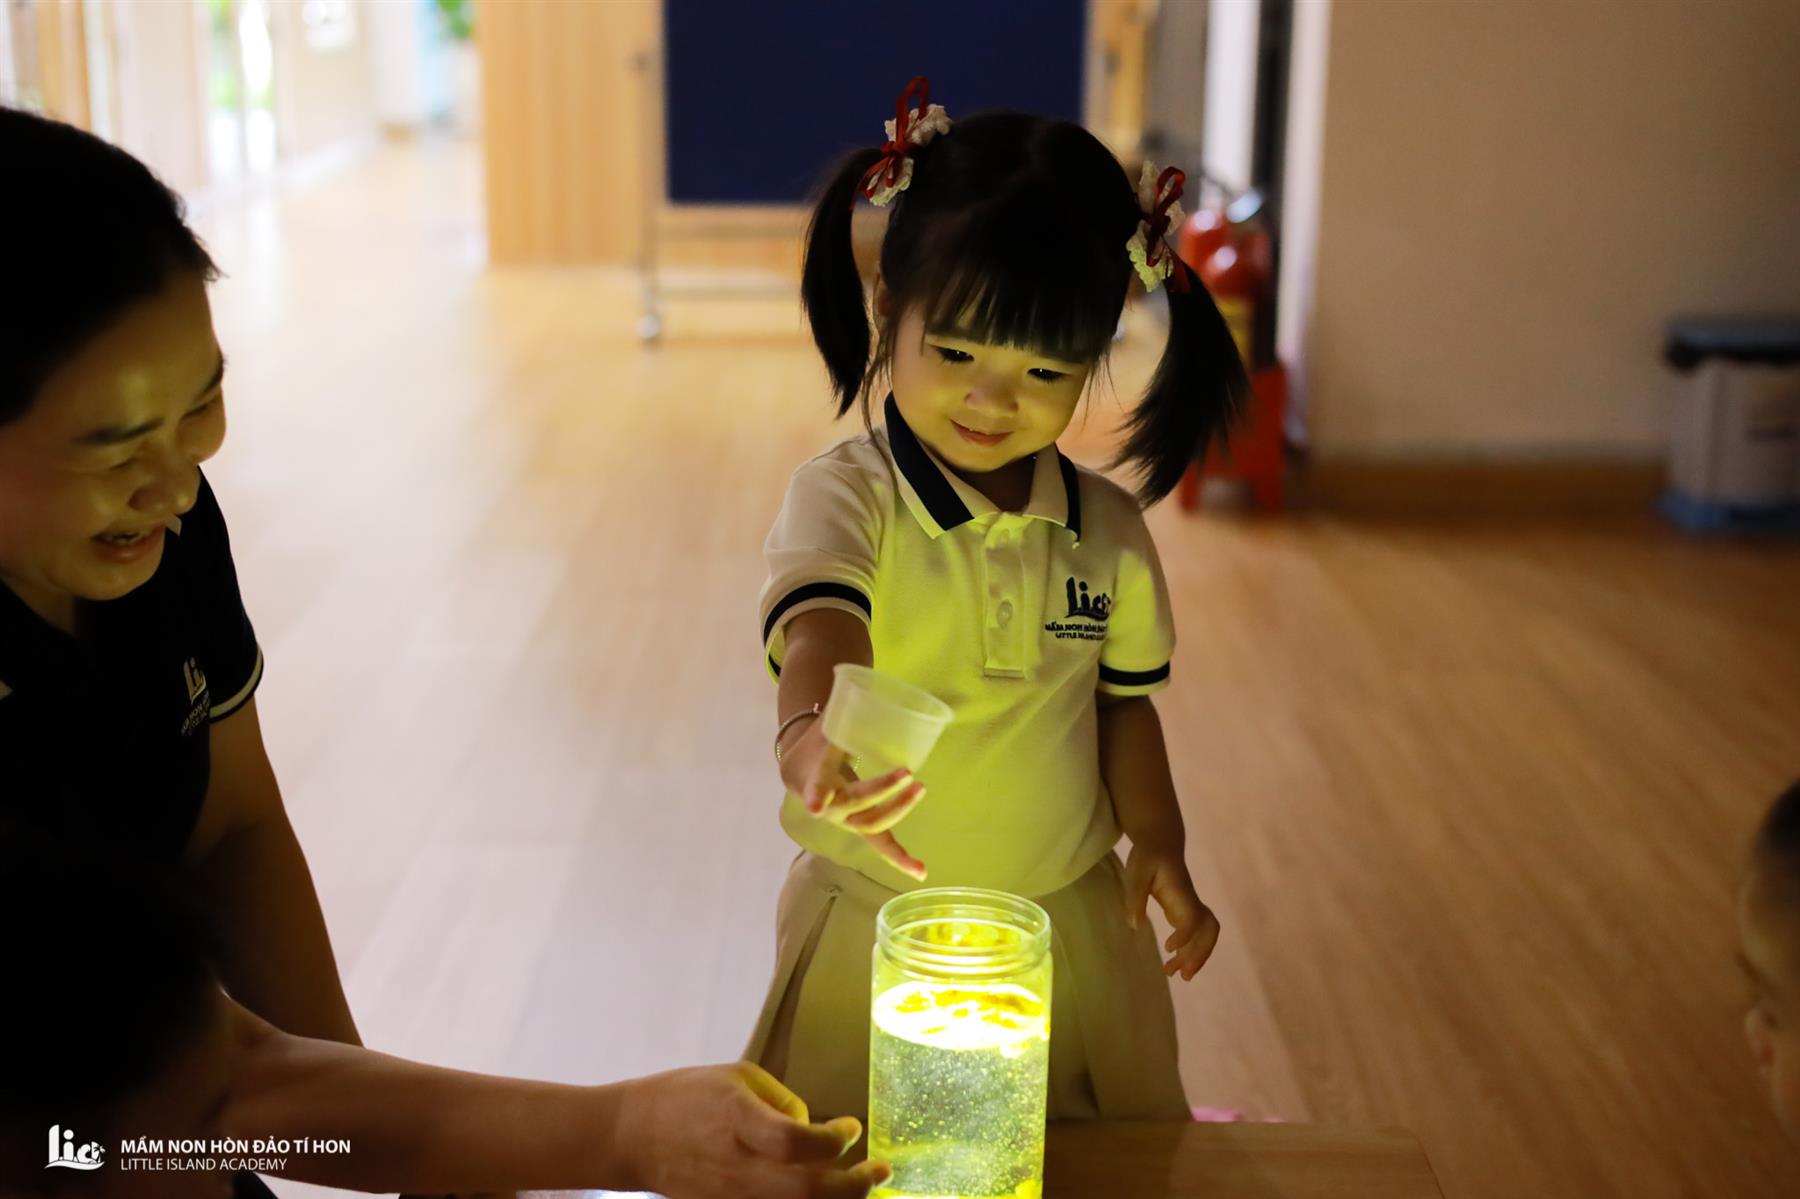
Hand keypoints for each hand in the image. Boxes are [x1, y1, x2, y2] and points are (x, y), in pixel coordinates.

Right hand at [614, 1062, 891, 1198]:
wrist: (631, 1137)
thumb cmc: (685, 1097)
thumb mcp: (737, 1077)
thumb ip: (782, 1102)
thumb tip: (815, 1132)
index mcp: (735, 1119)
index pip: (794, 1141)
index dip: (832, 1139)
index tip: (851, 1127)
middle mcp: (734, 1164)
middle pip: (804, 1189)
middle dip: (853, 1184)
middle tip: (880, 1171)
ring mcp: (729, 1195)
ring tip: (864, 1184)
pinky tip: (828, 1193)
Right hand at [778, 715, 927, 879]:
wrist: (798, 770)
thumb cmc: (815, 745)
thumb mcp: (823, 730)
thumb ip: (840, 714)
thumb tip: (850, 674)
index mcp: (817, 783)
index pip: (818, 790)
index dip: (819, 796)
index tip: (818, 805)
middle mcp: (832, 809)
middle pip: (858, 806)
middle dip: (883, 792)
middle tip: (908, 772)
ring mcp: (848, 821)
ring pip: (873, 825)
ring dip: (899, 810)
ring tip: (920, 788)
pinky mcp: (862, 826)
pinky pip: (881, 845)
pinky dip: (901, 859)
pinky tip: (921, 872)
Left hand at [1123, 841, 1220, 980]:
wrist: (1162, 842)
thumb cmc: (1148, 856)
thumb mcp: (1136, 871)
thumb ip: (1134, 896)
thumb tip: (1134, 925)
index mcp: (1181, 891)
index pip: (1191, 917)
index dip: (1185, 934)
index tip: (1168, 949)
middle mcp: (1191, 901)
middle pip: (1209, 929)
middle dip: (1200, 953)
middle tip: (1184, 974)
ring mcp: (1191, 907)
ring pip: (1206, 934)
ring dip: (1196, 956)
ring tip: (1177, 975)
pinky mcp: (1186, 912)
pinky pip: (1196, 935)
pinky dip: (1189, 952)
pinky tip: (1173, 965)